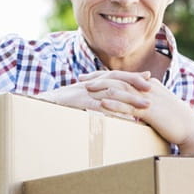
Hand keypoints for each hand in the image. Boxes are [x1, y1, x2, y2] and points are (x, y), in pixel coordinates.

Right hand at [35, 71, 150, 122]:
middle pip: (116, 80)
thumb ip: (96, 99)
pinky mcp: (79, 104)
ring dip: (130, 99)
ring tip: (145, 106)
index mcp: (91, 82)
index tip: (149, 79)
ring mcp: (84, 94)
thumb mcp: (80, 99)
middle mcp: (90, 84)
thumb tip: (115, 106)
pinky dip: (113, 112)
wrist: (40, 106)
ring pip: (111, 93)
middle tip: (153, 88)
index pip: (115, 75)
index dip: (132, 77)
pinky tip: (126, 118)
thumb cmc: (61, 106)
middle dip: (135, 83)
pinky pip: (98, 107)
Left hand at [41, 71, 193, 152]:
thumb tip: (131, 106)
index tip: (89, 77)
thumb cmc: (174, 121)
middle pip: (119, 78)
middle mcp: (147, 87)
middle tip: (81, 79)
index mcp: (148, 85)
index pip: (122, 76)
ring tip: (87, 88)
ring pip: (122, 89)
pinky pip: (129, 106)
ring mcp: (148, 98)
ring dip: (103, 87)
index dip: (104, 75)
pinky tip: (102, 104)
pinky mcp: (150, 111)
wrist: (190, 129)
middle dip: (98, 77)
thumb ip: (144, 103)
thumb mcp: (158, 108)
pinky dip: (116, 104)